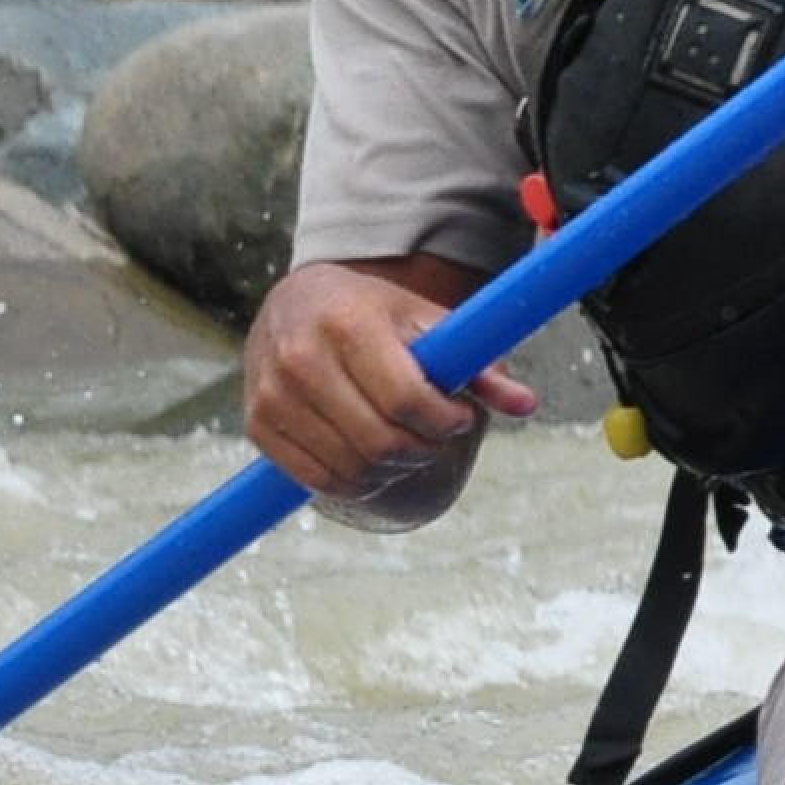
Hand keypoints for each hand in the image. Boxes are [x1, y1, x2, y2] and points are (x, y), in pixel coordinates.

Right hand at [245, 259, 532, 520]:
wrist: (298, 303)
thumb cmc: (375, 315)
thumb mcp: (428, 324)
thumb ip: (479, 364)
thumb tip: (527, 405)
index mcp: (348, 322)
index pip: (406, 399)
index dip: (444, 420)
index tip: (459, 415)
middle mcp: (300, 357)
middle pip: (380, 441)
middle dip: (424, 449)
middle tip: (436, 435)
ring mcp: (271, 394)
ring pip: (352, 468)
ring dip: (393, 470)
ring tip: (406, 443)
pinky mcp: (257, 424)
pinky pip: (317, 480)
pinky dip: (355, 482)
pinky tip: (372, 458)